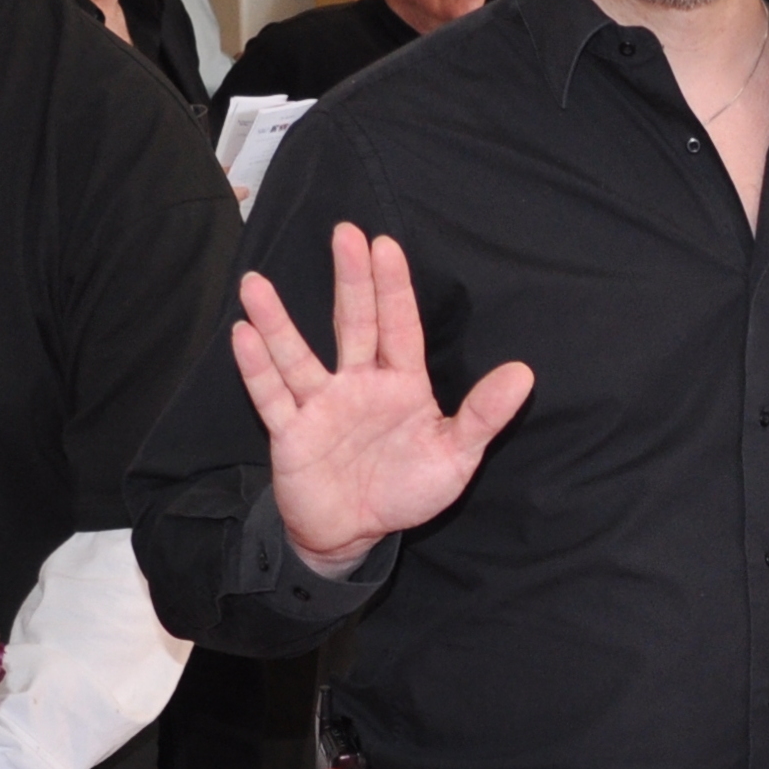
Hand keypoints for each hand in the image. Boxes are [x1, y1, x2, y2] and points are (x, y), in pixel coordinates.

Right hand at [233, 224, 535, 577]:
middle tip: (345, 233)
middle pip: (354, 324)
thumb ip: (484, 416)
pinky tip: (244, 335)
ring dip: (278, 321)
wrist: (354, 534)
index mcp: (400, 383)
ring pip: (298, 356)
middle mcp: (358, 384)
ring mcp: (320, 405)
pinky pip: (272, 397)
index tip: (386, 245)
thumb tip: (524, 374)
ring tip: (256, 284)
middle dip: (351, 280)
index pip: (399, 326)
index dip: (393, 288)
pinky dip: (257, 369)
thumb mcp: (455, 456)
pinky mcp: (291, 433)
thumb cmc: (405, 488)